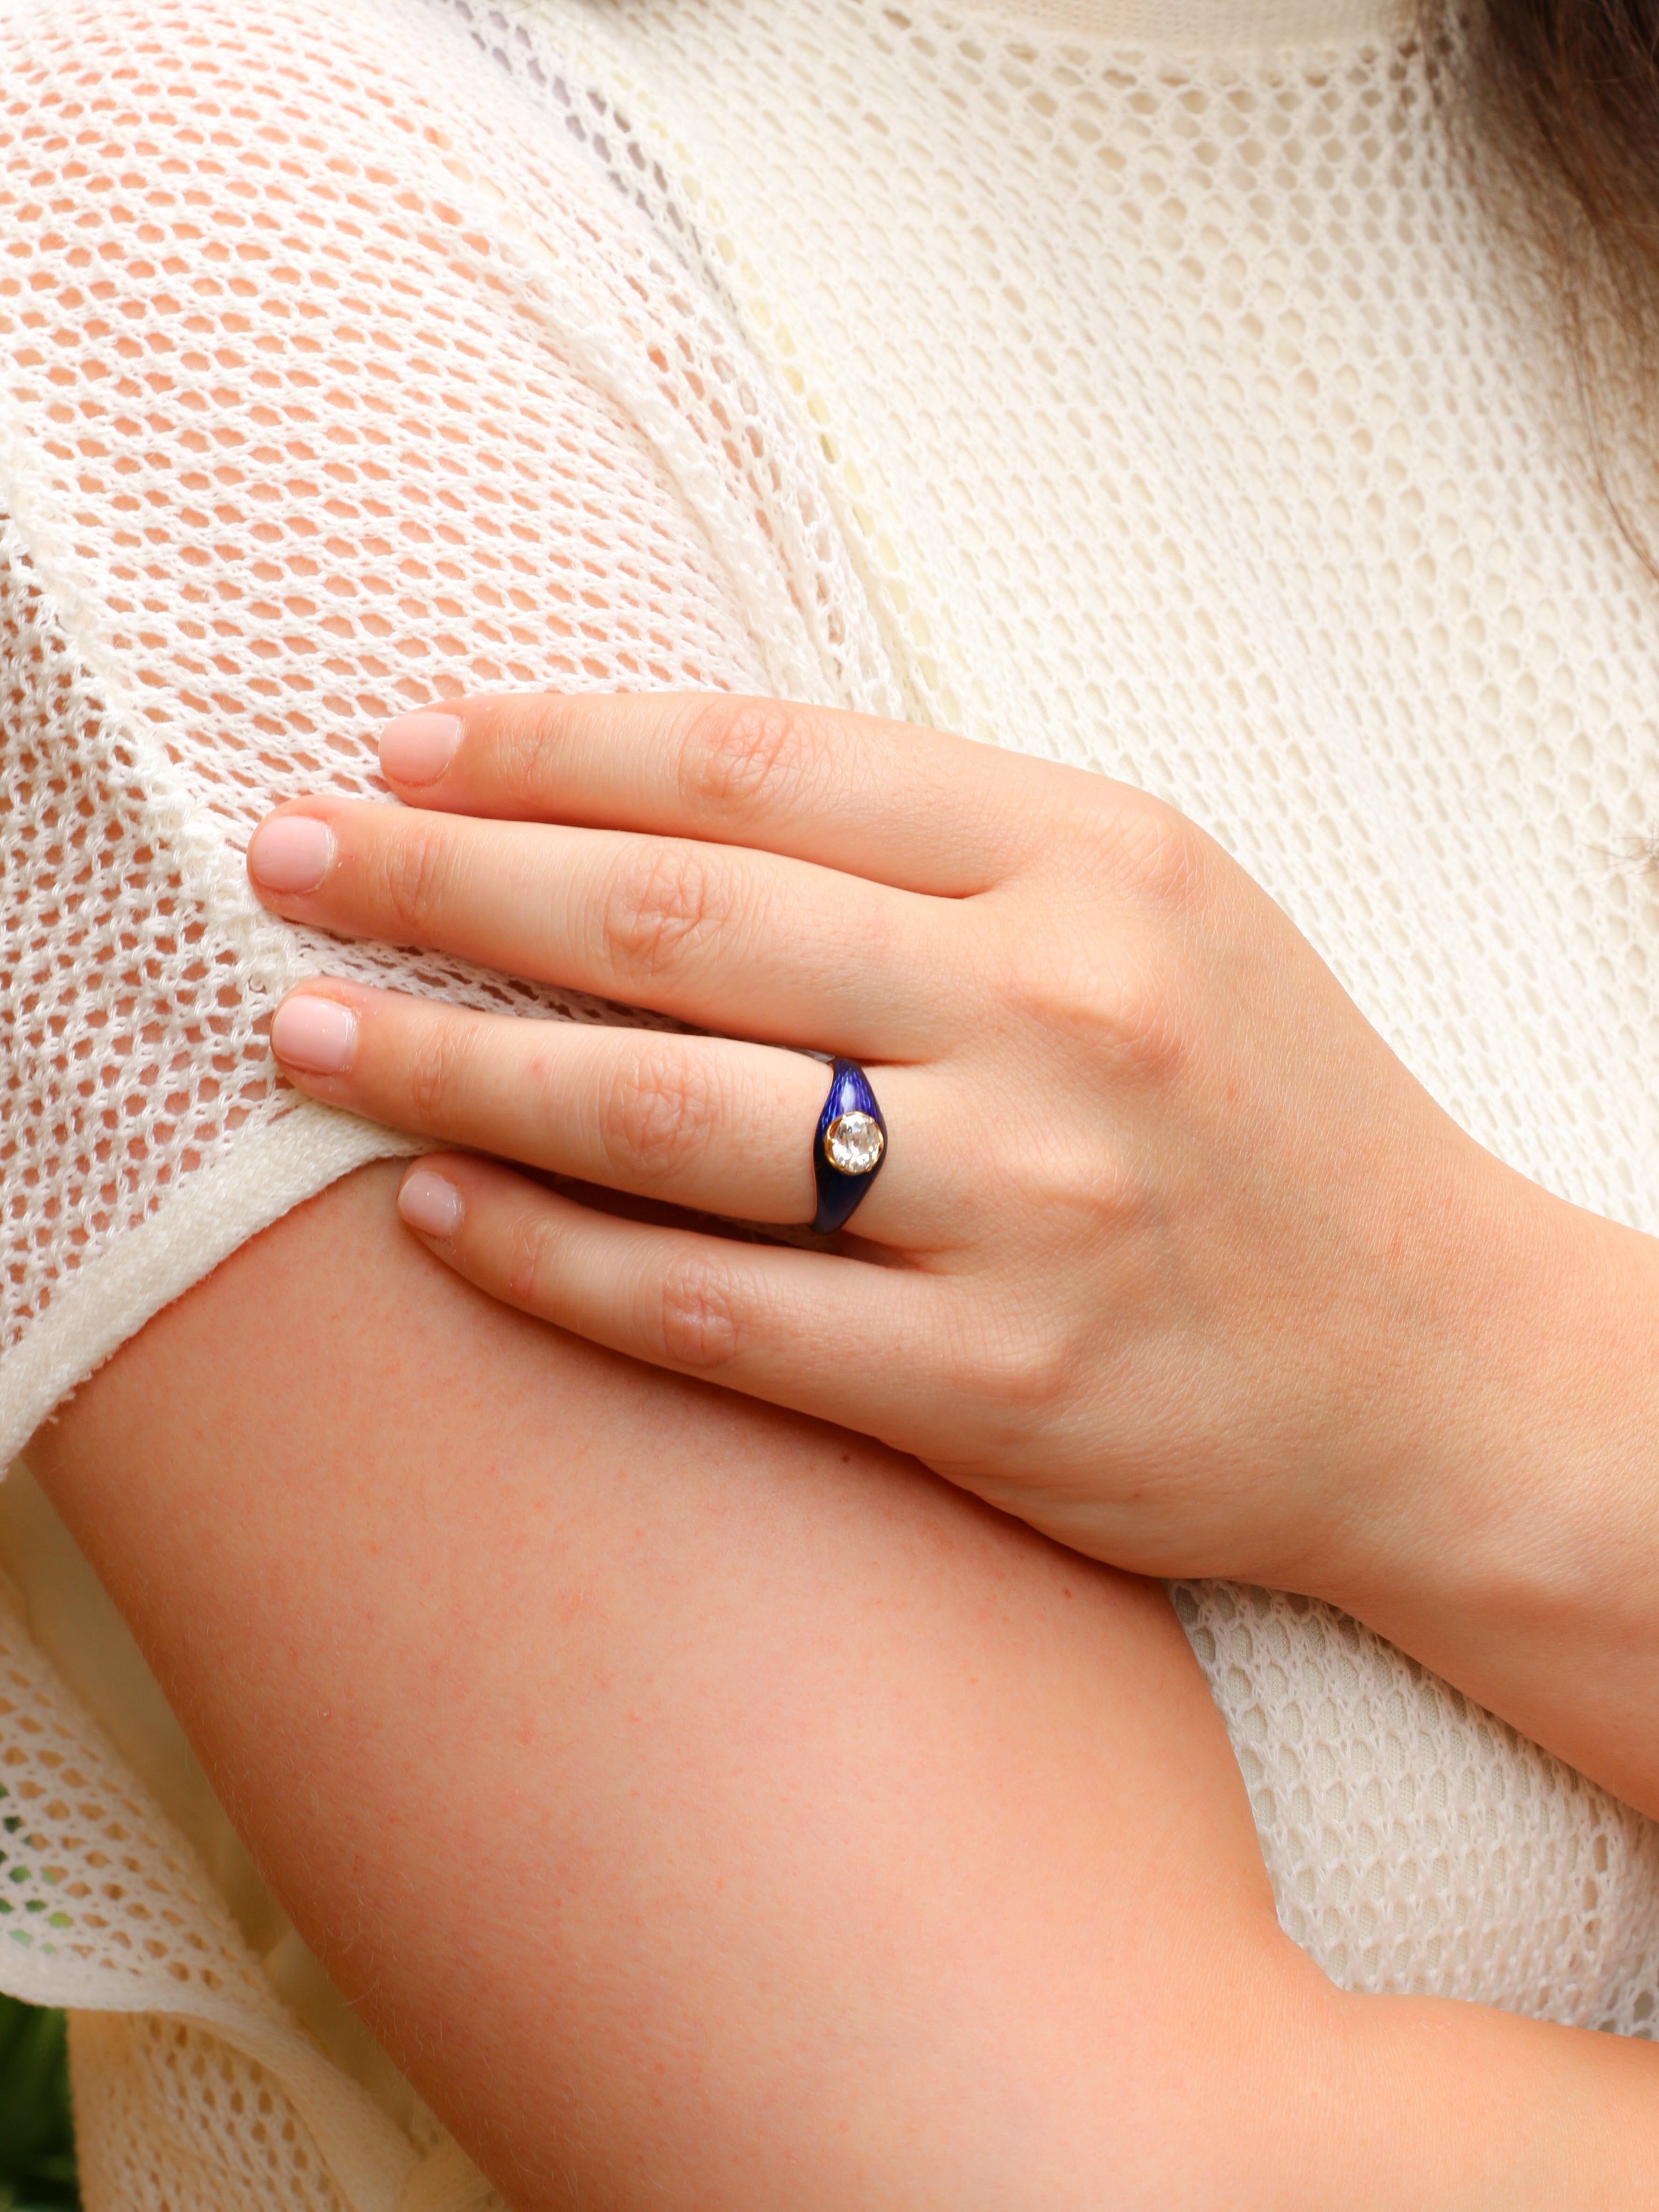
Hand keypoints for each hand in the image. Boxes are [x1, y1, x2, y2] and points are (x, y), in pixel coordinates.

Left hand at [247, 692, 1548, 1592]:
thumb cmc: (1271, 1118)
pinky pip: (717, 1311)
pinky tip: (439, 1217)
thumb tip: (650, 805)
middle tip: (288, 859)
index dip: (554, 744)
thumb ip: (939, 848)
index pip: (762, 762)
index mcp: (1099, 860)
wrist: (1441, 1366)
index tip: (408, 744)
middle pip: (678, 919)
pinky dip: (553, 1261)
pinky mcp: (994, 1386)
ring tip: (312, 1033)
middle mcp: (1061, 1014)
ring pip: (666, 1117)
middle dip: (447, 876)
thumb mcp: (1152, 913)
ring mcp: (1027, 1209)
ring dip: (453, 1069)